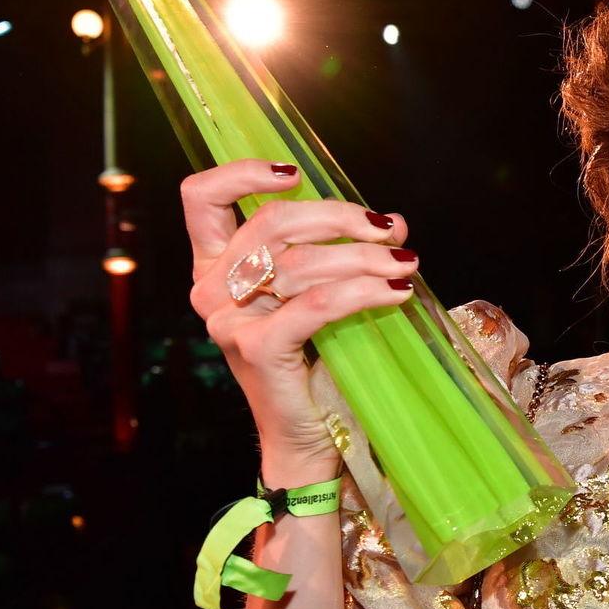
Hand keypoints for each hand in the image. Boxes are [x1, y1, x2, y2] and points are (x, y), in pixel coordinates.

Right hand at [183, 160, 417, 475]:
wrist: (307, 434)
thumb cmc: (314, 357)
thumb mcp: (320, 290)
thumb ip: (343, 249)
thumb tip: (393, 222)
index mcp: (214, 264)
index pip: (202, 197)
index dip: (243, 173)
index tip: (295, 173)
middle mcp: (210, 288)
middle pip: (271, 222)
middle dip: (339, 218)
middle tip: (389, 232)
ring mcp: (228, 320)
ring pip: (302, 263)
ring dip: (365, 258)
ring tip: (406, 266)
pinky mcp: (258, 349)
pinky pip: (316, 304)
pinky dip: (362, 292)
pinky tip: (395, 294)